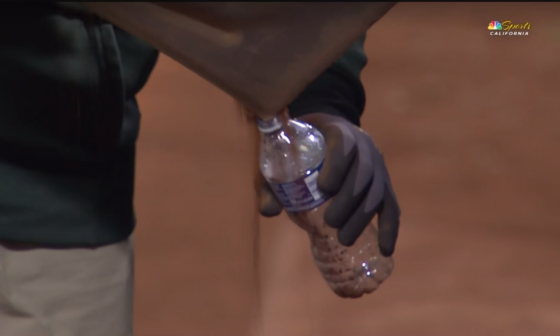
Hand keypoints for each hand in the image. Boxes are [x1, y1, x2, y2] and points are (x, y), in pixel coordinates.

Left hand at [259, 112, 399, 256]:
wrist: (329, 133)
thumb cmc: (302, 146)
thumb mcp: (283, 155)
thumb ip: (272, 181)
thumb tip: (269, 212)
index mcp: (338, 131)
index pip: (343, 143)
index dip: (337, 165)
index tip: (323, 187)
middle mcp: (364, 146)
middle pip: (364, 173)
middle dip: (349, 200)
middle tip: (329, 222)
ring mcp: (377, 166)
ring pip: (377, 192)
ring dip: (362, 217)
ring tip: (344, 239)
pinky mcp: (384, 184)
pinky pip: (392, 206)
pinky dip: (390, 228)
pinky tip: (385, 250)